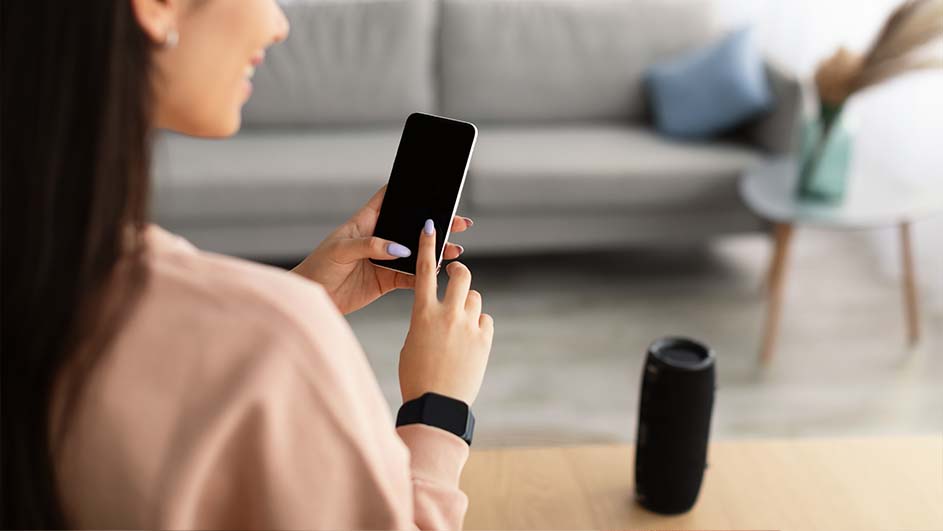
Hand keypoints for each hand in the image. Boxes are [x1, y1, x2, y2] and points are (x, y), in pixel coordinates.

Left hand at [292, 185, 473, 314]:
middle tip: (459, 222)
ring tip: (455, 250)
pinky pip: (411, 276)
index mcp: (366, 222)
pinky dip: (425, 275)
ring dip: (435, 251)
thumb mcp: (340, 250)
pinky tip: (439, 271)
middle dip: (435, 224)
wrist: (314, 297)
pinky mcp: (386, 280)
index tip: (431, 186)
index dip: (407, 191)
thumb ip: (369, 246)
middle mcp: (379, 238)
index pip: (389, 199)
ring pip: (416, 252)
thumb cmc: (319, 267)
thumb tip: (399, 247)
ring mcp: (385, 259)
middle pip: (411, 226)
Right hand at [398, 219, 493, 405]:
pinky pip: (485, 320)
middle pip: (463, 277)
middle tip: (457, 274)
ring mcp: (469, 327)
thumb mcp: (412, 343)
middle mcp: (448, 315)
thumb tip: (439, 312)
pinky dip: (479, 325)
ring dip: (468, 305)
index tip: (432, 227)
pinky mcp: (484, 340)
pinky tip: (470, 341)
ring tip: (459, 325)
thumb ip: (425, 320)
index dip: (428, 245)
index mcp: (422, 313)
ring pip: (475, 299)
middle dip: (460, 271)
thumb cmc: (417, 376)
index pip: (425, 270)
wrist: (437, 405)